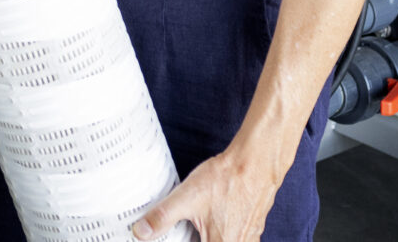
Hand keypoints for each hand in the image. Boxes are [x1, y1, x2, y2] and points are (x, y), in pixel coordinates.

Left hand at [133, 149, 280, 241]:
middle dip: (196, 237)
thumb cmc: (225, 179)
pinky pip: (237, 239)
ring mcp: (248, 239)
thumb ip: (162, 217)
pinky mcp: (254, 230)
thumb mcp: (186, 197)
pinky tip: (218, 220)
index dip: (187, 240)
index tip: (184, 235)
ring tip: (202, 225)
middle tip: (190, 230)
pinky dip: (224, 233)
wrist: (256, 163)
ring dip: (211, 237)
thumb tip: (141, 232)